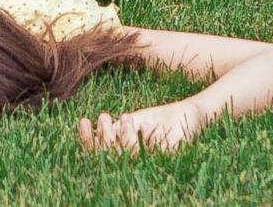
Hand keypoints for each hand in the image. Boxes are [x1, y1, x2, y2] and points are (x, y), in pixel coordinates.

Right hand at [77, 100, 203, 153]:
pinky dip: (144, 137)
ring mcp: (155, 159)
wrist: (189, 112)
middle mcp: (139, 161)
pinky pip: (152, 150)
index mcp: (127, 154)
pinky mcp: (171, 154)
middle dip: (105, 137)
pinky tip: (138, 123)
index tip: (83, 120)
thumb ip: (117, 129)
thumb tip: (95, 130)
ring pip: (130, 153)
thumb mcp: (135, 121)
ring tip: (125, 117)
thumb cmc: (160, 118)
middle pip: (112, 155)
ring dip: (123, 135)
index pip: (100, 152)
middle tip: (103, 117)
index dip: (88, 139)